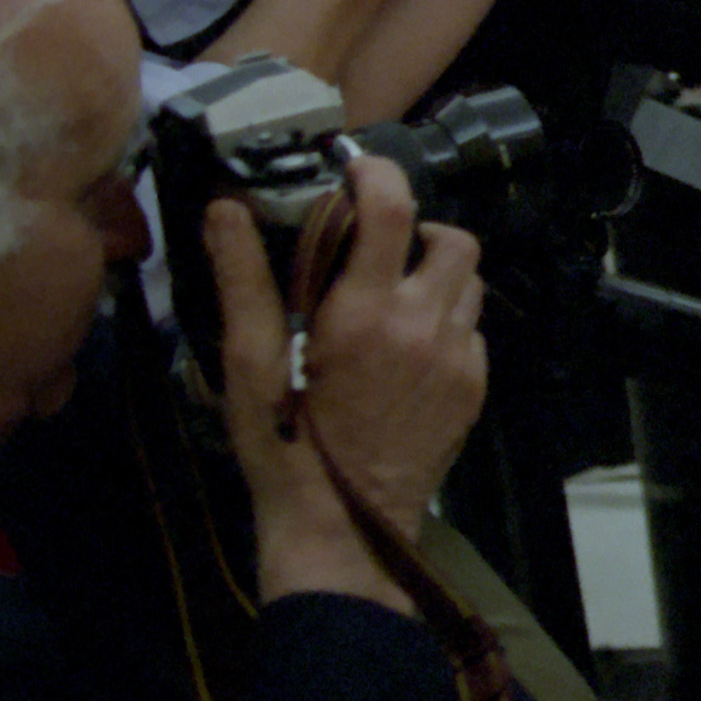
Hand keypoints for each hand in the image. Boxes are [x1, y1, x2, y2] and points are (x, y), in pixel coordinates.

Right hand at [209, 165, 485, 607]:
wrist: (343, 527)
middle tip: (375, 254)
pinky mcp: (474, 389)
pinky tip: (405, 353)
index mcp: (364, 313)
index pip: (393, 208)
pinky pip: (473, 332)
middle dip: (418, 233)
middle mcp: (424, 326)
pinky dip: (446, 324)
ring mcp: (458, 359)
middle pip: (452, 240)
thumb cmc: (284, 446)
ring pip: (470, 284)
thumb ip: (244, 281)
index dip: (377, 175)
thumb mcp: (248, 364)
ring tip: (389, 303)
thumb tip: (225, 210)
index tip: (355, 173)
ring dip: (435, 278)